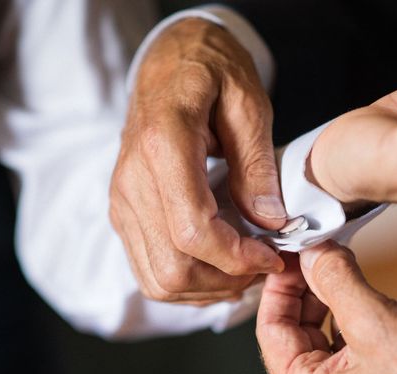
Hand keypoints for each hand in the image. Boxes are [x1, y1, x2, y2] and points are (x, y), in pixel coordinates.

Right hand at [110, 18, 285, 303]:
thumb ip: (257, 166)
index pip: (194, 231)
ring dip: (209, 288)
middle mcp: (132, 181)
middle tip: (264, 266)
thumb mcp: (248, 104)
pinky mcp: (125, 212)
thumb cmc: (212, 72)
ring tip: (247, 268)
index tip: (274, 256)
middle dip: (226, 281)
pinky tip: (221, 265)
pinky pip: (150, 269)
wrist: (169, 61)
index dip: (238, 258)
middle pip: (173, 268)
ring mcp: (123, 201)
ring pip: (159, 280)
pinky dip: (189, 281)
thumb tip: (270, 224)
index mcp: (163, 146)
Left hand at [256, 241, 396, 373]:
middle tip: (331, 251)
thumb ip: (335, 280)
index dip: (280, 285)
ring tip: (390, 279)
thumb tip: (312, 253)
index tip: (292, 253)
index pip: (271, 330)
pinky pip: (374, 332)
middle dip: (325, 284)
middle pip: (305, 324)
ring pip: (342, 323)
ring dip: (368, 294)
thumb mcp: (377, 319)